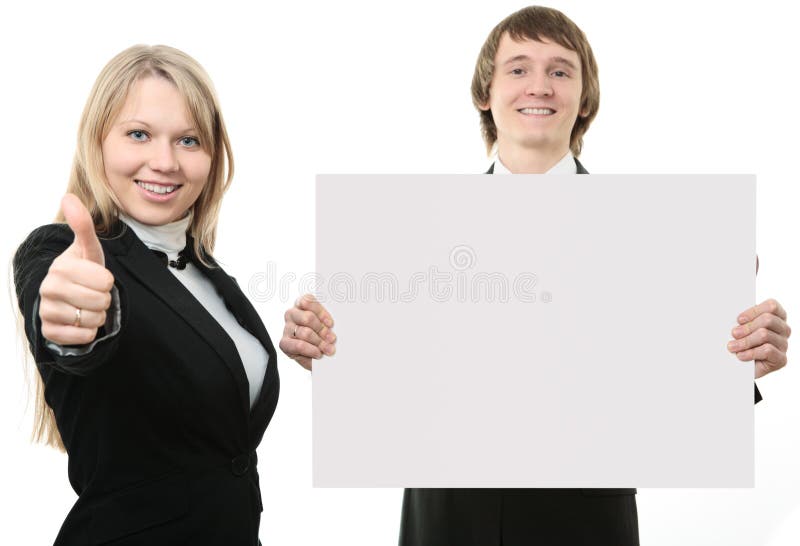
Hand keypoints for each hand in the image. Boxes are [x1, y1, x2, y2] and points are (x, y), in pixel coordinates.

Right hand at [38, 194, 114, 345]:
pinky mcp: (49, 332)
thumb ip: (83, 226)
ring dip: (97, 315)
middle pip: (101, 301)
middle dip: (104, 299)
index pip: (106, 281)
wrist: (68, 298)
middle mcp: (49, 288)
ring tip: (86, 306)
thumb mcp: (89, 249)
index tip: (96, 277)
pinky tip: (79, 321)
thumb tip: (69, 196)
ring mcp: (46, 311)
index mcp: (60, 267)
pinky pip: (83, 337)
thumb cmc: (83, 271)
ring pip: (93, 320)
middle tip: (93, 293)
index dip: (108, 281)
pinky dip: (88, 332)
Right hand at [279, 294, 335, 370]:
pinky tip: (318, 353)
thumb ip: (328, 321)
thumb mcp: (328, 324)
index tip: (331, 324)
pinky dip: (311, 350)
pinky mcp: (284, 343)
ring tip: (329, 349)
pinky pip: (298, 346)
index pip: (308, 301)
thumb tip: (332, 327)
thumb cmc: (324, 334)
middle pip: (308, 318)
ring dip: (319, 342)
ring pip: (305, 333)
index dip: (321, 313)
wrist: (318, 354)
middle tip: (332, 339)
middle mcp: (292, 313)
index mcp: (302, 303)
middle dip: (322, 330)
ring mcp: (287, 328)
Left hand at [728, 299, 790, 378]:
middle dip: (747, 327)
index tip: (739, 320)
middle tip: (733, 334)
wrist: (739, 367)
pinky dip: (750, 353)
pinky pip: (767, 350)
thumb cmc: (739, 343)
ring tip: (732, 347)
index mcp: (776, 317)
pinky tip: (741, 356)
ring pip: (765, 335)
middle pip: (768, 319)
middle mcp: (783, 329)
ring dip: (744, 341)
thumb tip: (732, 315)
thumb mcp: (739, 328)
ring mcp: (783, 344)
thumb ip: (740, 320)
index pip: (772, 306)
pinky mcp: (781, 359)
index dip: (754, 311)